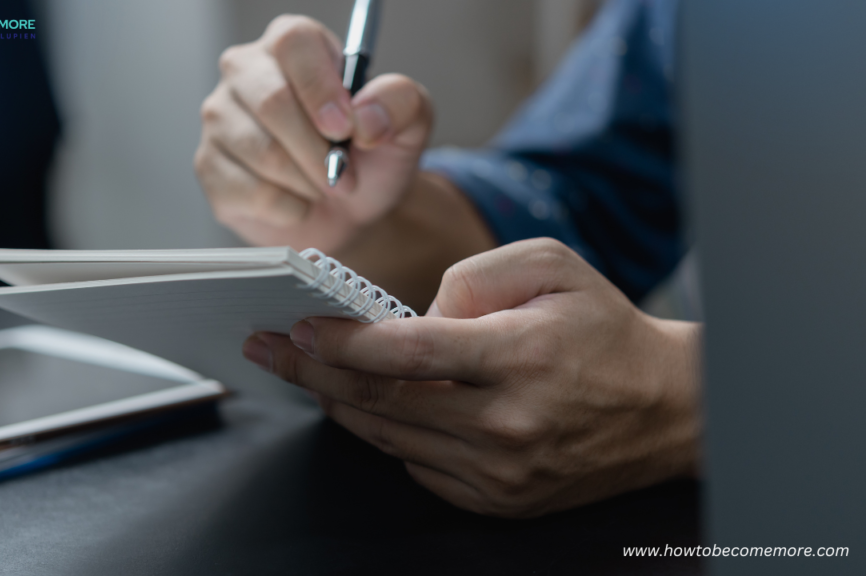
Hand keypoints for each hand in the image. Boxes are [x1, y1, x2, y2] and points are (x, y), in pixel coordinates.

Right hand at [195, 15, 432, 253]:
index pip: (294, 42)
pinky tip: (298, 202)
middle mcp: (246, 72)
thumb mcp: (407, 124)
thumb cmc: (370, 157)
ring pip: (261, 151)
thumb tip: (365, 115)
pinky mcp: (210, 166)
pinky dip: (289, 208)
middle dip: (319, 151)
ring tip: (325, 187)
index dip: (321, 88)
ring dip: (308, 182)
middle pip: (271, 100)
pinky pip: (250, 191)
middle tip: (346, 176)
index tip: (345, 129)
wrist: (350, 211)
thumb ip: (402, 102)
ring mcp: (221, 119)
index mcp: (293, 45)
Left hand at [242, 239, 701, 517]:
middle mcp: (506, 424)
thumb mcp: (550, 266)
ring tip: (309, 375)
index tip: (298, 328)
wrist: (665, 409)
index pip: (405, 354)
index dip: (341, 342)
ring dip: (340, 406)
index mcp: (519, 358)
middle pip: (382, 404)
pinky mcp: (500, 500)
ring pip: (391, 439)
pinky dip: (390, 435)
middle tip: (271, 351)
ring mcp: (501, 473)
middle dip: (314, 374)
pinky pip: (419, 467)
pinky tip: (377, 408)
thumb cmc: (604, 330)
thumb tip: (411, 314)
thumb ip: (472, 275)